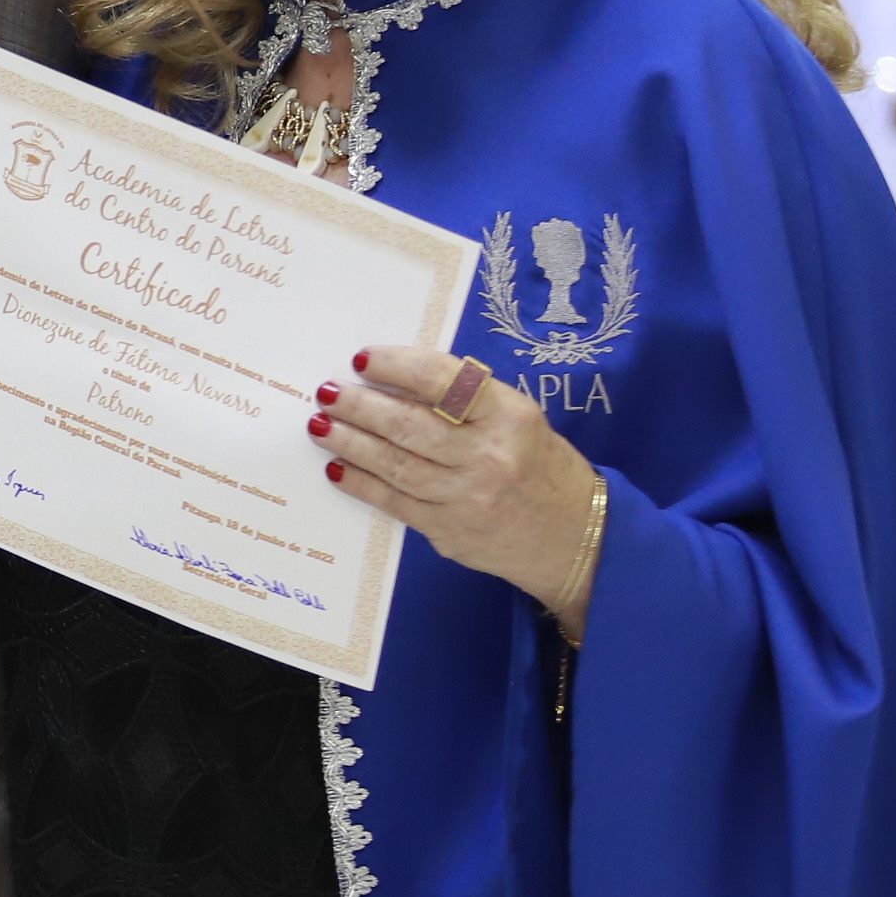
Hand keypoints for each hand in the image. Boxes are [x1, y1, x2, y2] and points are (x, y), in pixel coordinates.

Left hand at [309, 346, 605, 637]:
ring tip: (321, 425)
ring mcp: (468, 497)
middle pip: (410, 425)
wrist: (574, 538)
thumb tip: (393, 380)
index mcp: (510, 415)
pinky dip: (362, 484)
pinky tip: (337, 468)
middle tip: (327, 392)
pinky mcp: (450, 531)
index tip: (363, 358)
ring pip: (395, 464)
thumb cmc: (538, 465)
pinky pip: (395, 502)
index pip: (444, 381)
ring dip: (350, 442)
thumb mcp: (518, 418)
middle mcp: (490, 455)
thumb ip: (466, 400)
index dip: (398, 366)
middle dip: (360, 406)